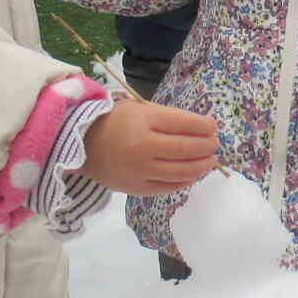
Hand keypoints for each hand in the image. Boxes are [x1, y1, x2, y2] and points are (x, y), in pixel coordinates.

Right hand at [82, 99, 218, 194]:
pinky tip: (194, 175)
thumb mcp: (138, 109)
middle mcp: (142, 146)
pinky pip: (169, 187)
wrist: (82, 146)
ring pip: (181, 171)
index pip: (183, 123)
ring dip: (202, 166)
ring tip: (210, 161)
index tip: (213, 127)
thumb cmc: (115, 123)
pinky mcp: (137, 188)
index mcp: (142, 121)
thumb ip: (167, 118)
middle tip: (215, 144)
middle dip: (207, 146)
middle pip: (186, 148)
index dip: (204, 126)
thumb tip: (202, 129)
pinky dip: (186, 181)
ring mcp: (140, 170)